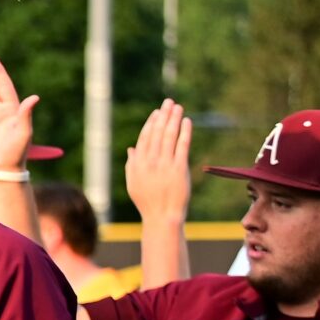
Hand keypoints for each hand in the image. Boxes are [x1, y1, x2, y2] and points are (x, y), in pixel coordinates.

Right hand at [123, 99, 191, 225]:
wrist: (162, 216)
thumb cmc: (147, 202)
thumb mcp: (134, 183)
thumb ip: (132, 164)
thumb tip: (132, 148)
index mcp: (138, 165)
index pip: (145, 138)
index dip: (151, 123)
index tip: (158, 112)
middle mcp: (150, 162)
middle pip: (157, 133)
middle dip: (163, 116)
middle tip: (169, 102)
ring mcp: (164, 165)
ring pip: (169, 136)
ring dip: (174, 119)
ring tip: (178, 107)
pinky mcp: (179, 168)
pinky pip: (182, 145)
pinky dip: (184, 132)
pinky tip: (187, 121)